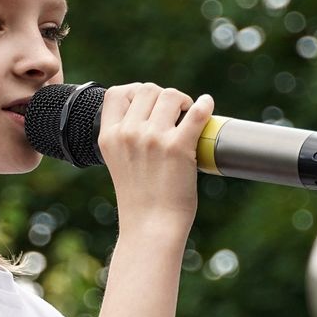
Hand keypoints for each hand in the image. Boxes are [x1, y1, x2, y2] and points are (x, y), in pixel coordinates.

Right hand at [97, 83, 214, 235]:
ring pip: (171, 96)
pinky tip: (207, 105)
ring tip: (188, 114)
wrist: (151, 227)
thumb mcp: (119, 162)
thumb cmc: (139, 199)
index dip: (134, 91)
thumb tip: (152, 113)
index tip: (148, 101)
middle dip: (163, 96)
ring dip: (182, 101)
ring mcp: (153, 139)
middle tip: (174, 111)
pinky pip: (197, 113)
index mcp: (109, 137)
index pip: (116, 94)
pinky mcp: (178, 147)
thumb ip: (127, 137)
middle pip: (147, 89)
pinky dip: (205, 106)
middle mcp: (128, 134)